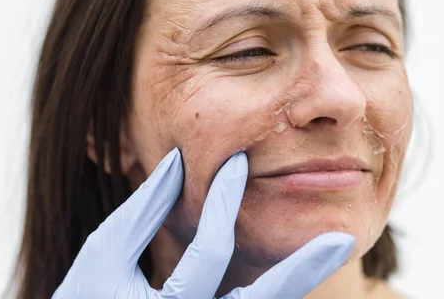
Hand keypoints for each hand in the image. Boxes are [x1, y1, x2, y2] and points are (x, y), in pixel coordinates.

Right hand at [53, 148, 354, 298]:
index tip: (239, 159)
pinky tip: (294, 273)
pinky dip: (274, 292)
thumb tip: (176, 162)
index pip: (209, 250)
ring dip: (296, 283)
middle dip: (300, 268)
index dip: (222, 200)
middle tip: (339, 238)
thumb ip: (140, 210)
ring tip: (332, 252)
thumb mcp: (104, 255)